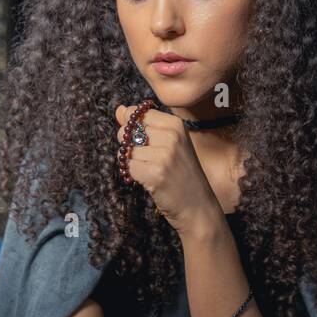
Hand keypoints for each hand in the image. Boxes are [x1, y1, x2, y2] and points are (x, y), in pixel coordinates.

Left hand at [115, 103, 223, 237]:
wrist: (198, 207)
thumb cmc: (182, 176)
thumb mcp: (169, 145)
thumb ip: (143, 126)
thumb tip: (119, 110)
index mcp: (175, 124)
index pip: (138, 114)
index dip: (132, 128)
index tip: (145, 142)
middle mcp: (171, 136)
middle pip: (128, 131)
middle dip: (129, 146)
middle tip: (148, 160)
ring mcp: (163, 155)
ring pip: (126, 151)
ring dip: (133, 163)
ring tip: (151, 171)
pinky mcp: (155, 174)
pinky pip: (129, 167)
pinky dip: (134, 176)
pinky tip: (149, 180)